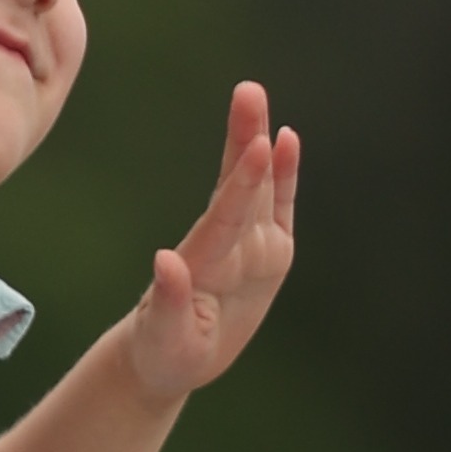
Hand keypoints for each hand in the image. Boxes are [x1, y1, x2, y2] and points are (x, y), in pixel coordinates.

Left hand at [123, 82, 300, 403]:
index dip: (242, 183)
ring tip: (254, 97)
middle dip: (244, 139)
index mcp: (203, 263)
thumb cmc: (163, 354)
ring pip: (256, 186)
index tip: (256, 145)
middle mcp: (225, 244)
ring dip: (258, 143)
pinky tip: (287, 139)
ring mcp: (247, 245)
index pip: (224, 217)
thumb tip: (165, 260)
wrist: (169, 359)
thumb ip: (168, 302)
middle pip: (237, 185)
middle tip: (247, 91)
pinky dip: (284, 176)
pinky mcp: (267, 252)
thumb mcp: (165, 338)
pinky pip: (277, 207)